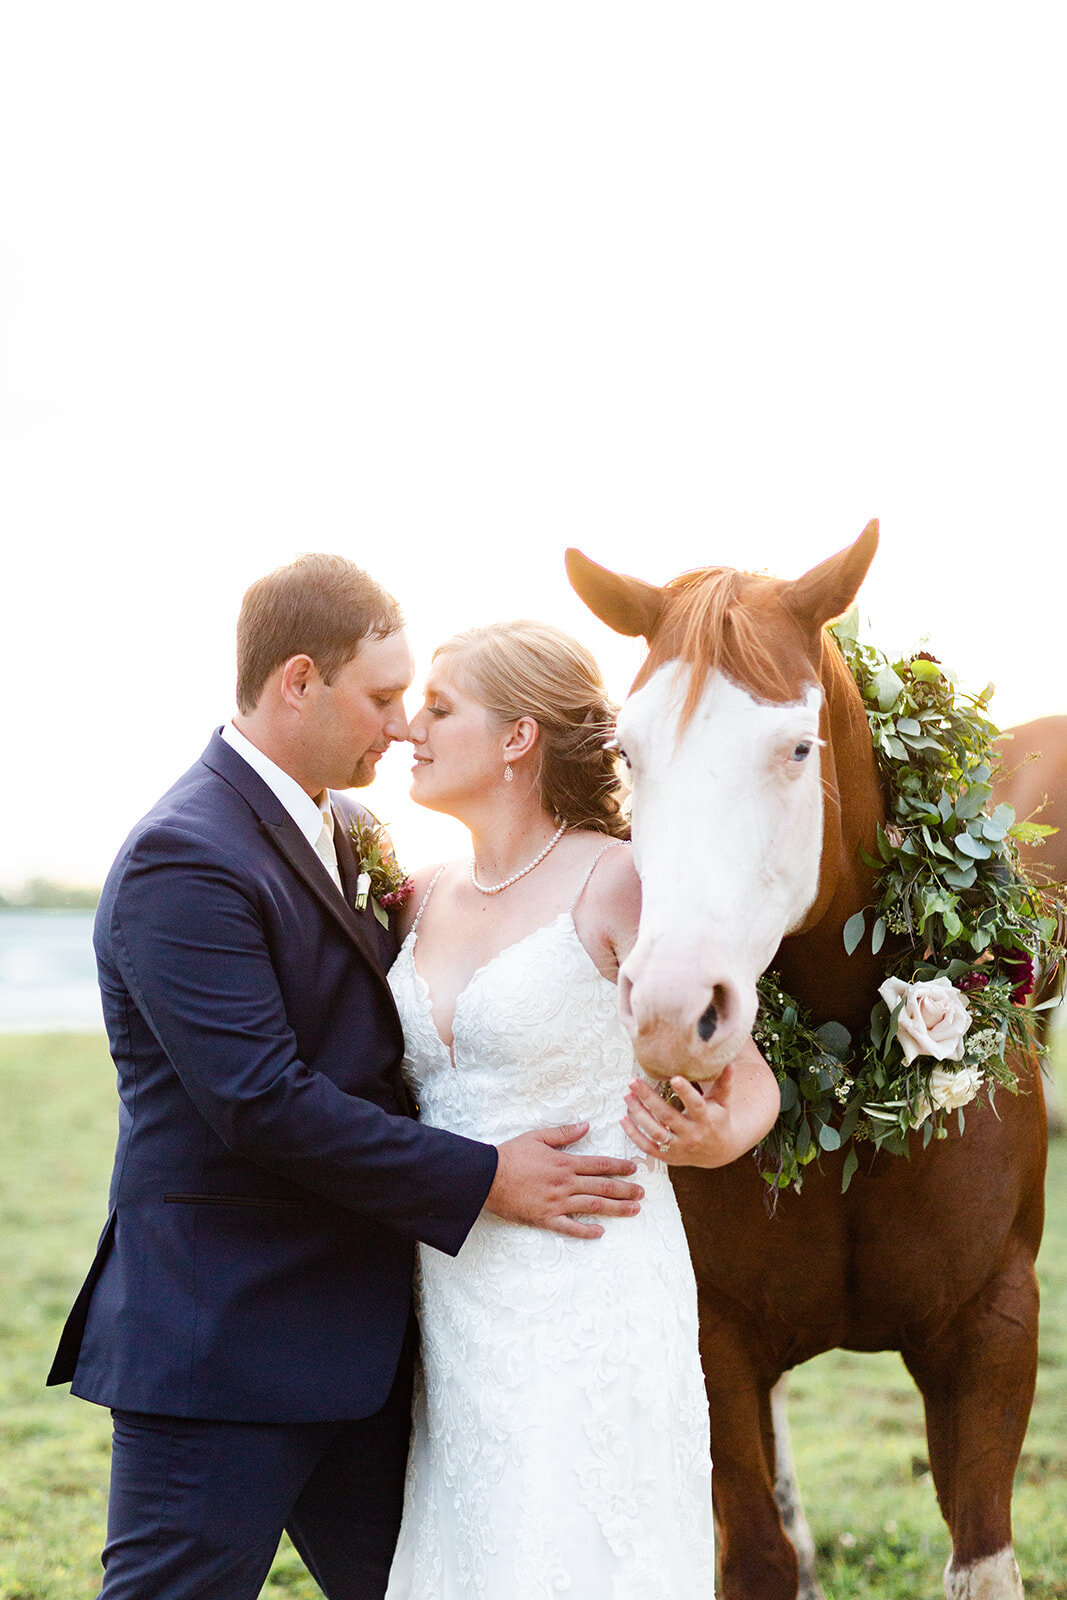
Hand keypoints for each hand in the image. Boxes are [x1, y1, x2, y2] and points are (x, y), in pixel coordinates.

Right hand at [485, 1122, 643, 1239]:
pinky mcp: (546, 1218)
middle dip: (625, 1189)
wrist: (487, 1177)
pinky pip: (570, 1227)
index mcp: (565, 1162)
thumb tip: (586, 1126)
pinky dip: (586, 1231)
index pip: (599, 1164)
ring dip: (616, 1208)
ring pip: (593, 1206)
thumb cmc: (510, 1155)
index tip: (634, 1169)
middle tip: (643, 1193)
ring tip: (634, 1210)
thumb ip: (564, 1133)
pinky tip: (600, 1232)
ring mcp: (557, 1203)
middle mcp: (566, 1183)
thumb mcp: (537, 1137)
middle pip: (602, 1187)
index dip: (618, 1166)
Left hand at [622, 1038, 780, 1168]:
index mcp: (707, 1119)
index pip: (696, 1105)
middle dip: (648, 1099)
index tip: (674, 1078)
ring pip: (655, 1132)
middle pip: (668, 1116)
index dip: (686, 1092)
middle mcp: (692, 1134)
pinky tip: (623, 1118)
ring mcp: (679, 1147)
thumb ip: (724, 1083)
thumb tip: (729, 1062)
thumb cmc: (719, 1119)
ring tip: (626, 1095)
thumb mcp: (723, 1101)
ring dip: (638, 1114)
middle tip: (632, 1081)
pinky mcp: (668, 1156)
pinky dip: (633, 1135)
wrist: (720, 1152)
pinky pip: (647, 1147)